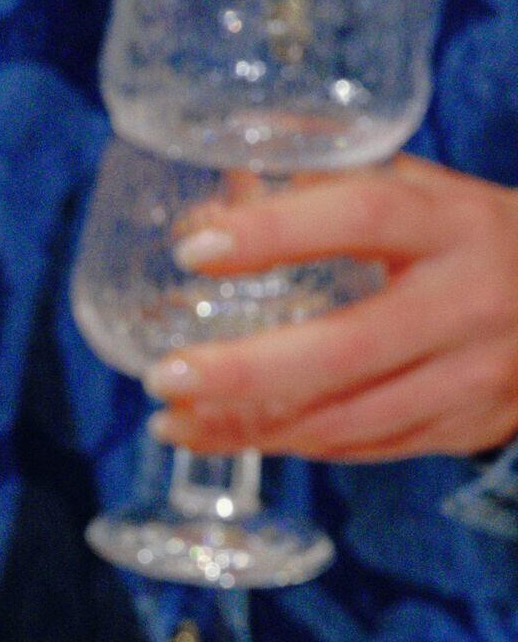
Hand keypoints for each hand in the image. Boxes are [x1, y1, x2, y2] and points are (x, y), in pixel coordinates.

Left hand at [145, 157, 517, 462]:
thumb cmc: (477, 245)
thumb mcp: (431, 201)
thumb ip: (334, 193)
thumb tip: (218, 192)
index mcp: (456, 224)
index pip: (364, 215)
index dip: (275, 232)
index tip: (194, 247)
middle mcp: (466, 302)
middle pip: (343, 347)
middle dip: (241, 371)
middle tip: (163, 374)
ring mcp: (467, 375)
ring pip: (341, 418)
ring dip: (244, 426)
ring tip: (169, 419)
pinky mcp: (458, 428)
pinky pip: (355, 449)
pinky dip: (282, 444)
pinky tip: (222, 435)